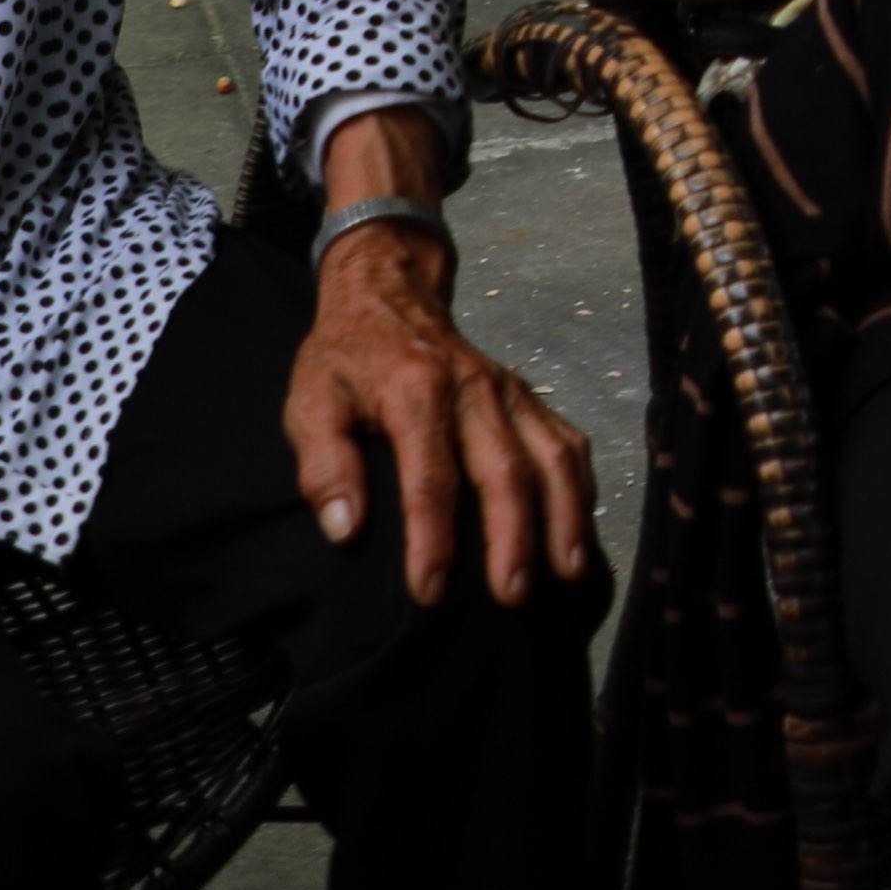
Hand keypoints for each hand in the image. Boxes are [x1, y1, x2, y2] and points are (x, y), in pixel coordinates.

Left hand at [283, 225, 594, 605]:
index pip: (430, 476)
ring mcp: (510, 392)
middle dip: (513, 538)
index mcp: (415, 390)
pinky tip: (579, 530)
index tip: (429, 592)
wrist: (390, 293)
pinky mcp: (529, 396)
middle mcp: (474, 389)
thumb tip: (346, 528)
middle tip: (511, 596)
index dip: (432, 539)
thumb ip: (325, 465)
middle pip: (505, 470)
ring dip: (564, 516)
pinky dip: (581, 488)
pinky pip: (566, 442)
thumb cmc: (345, 359)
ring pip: (551, 456)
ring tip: (567, 572)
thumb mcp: (309, 404)